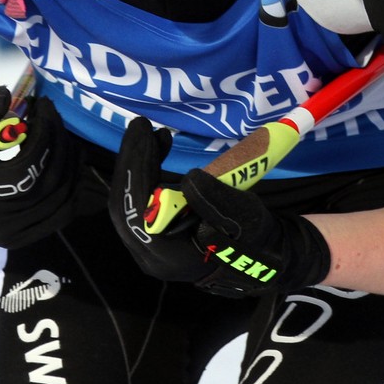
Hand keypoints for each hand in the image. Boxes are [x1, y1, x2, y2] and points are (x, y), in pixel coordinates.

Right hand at [0, 86, 79, 246]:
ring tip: (63, 137)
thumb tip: (8, 96)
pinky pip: (61, 215)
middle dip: (59, 143)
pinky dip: (71, 188)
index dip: (44, 133)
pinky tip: (68, 164)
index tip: (44, 106)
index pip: (27, 165)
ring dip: (70, 164)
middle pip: (49, 182)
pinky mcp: (23, 238)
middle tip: (54, 117)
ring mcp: (13, 233)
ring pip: (62, 200)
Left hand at [108, 117, 331, 296]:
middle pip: (125, 205)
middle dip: (132, 161)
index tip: (144, 133)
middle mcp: (149, 253)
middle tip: (141, 126)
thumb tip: (190, 179)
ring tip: (153, 132)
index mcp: (166, 256)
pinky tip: (159, 146)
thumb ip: (216, 200)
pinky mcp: (154, 231)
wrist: (258, 258)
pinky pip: (140, 198)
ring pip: (130, 199)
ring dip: (139, 163)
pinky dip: (147, 171)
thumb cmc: (252, 239)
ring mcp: (149, 244)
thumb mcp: (242, 218)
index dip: (135, 170)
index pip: (135, 212)